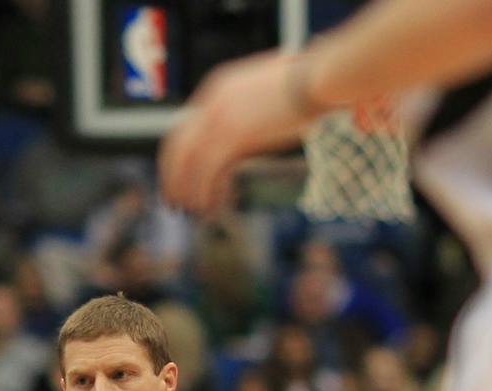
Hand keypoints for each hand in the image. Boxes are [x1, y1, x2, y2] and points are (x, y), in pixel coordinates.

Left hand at [159, 51, 316, 213]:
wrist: (319, 77)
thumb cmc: (305, 84)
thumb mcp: (264, 94)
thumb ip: (249, 110)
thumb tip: (249, 132)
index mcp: (217, 88)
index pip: (183, 127)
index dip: (178, 158)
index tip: (179, 179)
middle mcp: (212, 102)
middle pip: (176, 145)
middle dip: (172, 177)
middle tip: (172, 202)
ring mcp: (221, 118)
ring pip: (189, 162)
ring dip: (186, 191)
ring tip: (190, 212)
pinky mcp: (234, 136)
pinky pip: (208, 171)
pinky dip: (204, 193)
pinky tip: (209, 209)